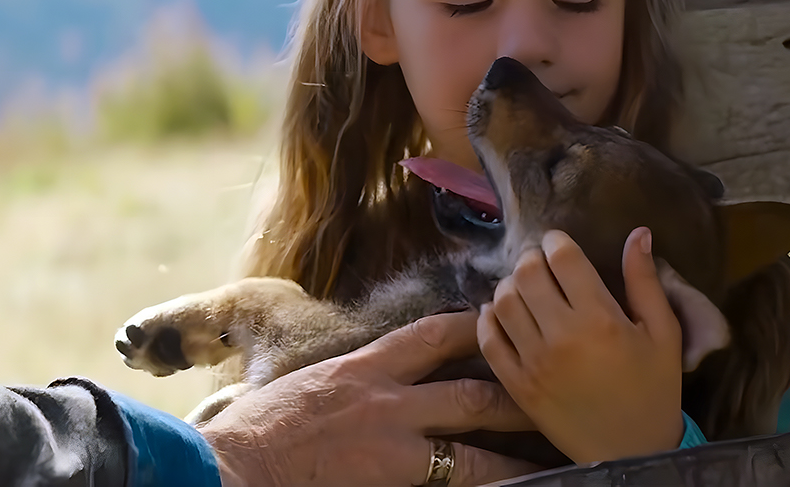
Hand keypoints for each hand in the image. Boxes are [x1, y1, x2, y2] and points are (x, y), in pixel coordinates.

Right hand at [199, 311, 542, 486]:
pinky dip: (485, 481)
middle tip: (546, 384)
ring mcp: (394, 440)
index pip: (428, 335)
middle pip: (466, 384)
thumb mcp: (308, 386)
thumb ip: (347, 381)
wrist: (240, 460)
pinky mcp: (394, 475)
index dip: (469, 326)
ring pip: (473, 439)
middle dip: (509, 385)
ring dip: (514, 445)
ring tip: (549, 448)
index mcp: (363, 367)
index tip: (495, 319)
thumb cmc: (260, 427)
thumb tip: (361, 382)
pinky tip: (512, 485)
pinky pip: (454, 479)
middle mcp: (387, 397)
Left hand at [476, 228, 684, 463]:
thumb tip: (637, 233)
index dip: (556, 241)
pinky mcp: (516, 384)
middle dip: (532, 259)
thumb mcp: (664, 333)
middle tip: (542, 264)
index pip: (563, 258)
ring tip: (526, 288)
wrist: (632, 452)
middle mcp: (561, 336)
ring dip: (510, 285)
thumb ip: (645, 281)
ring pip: (503, 301)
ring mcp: (533, 361)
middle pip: (527, 273)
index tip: (559, 243)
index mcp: (600, 319)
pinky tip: (502, 314)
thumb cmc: (654, 389)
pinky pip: (488, 339)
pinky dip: (488, 318)